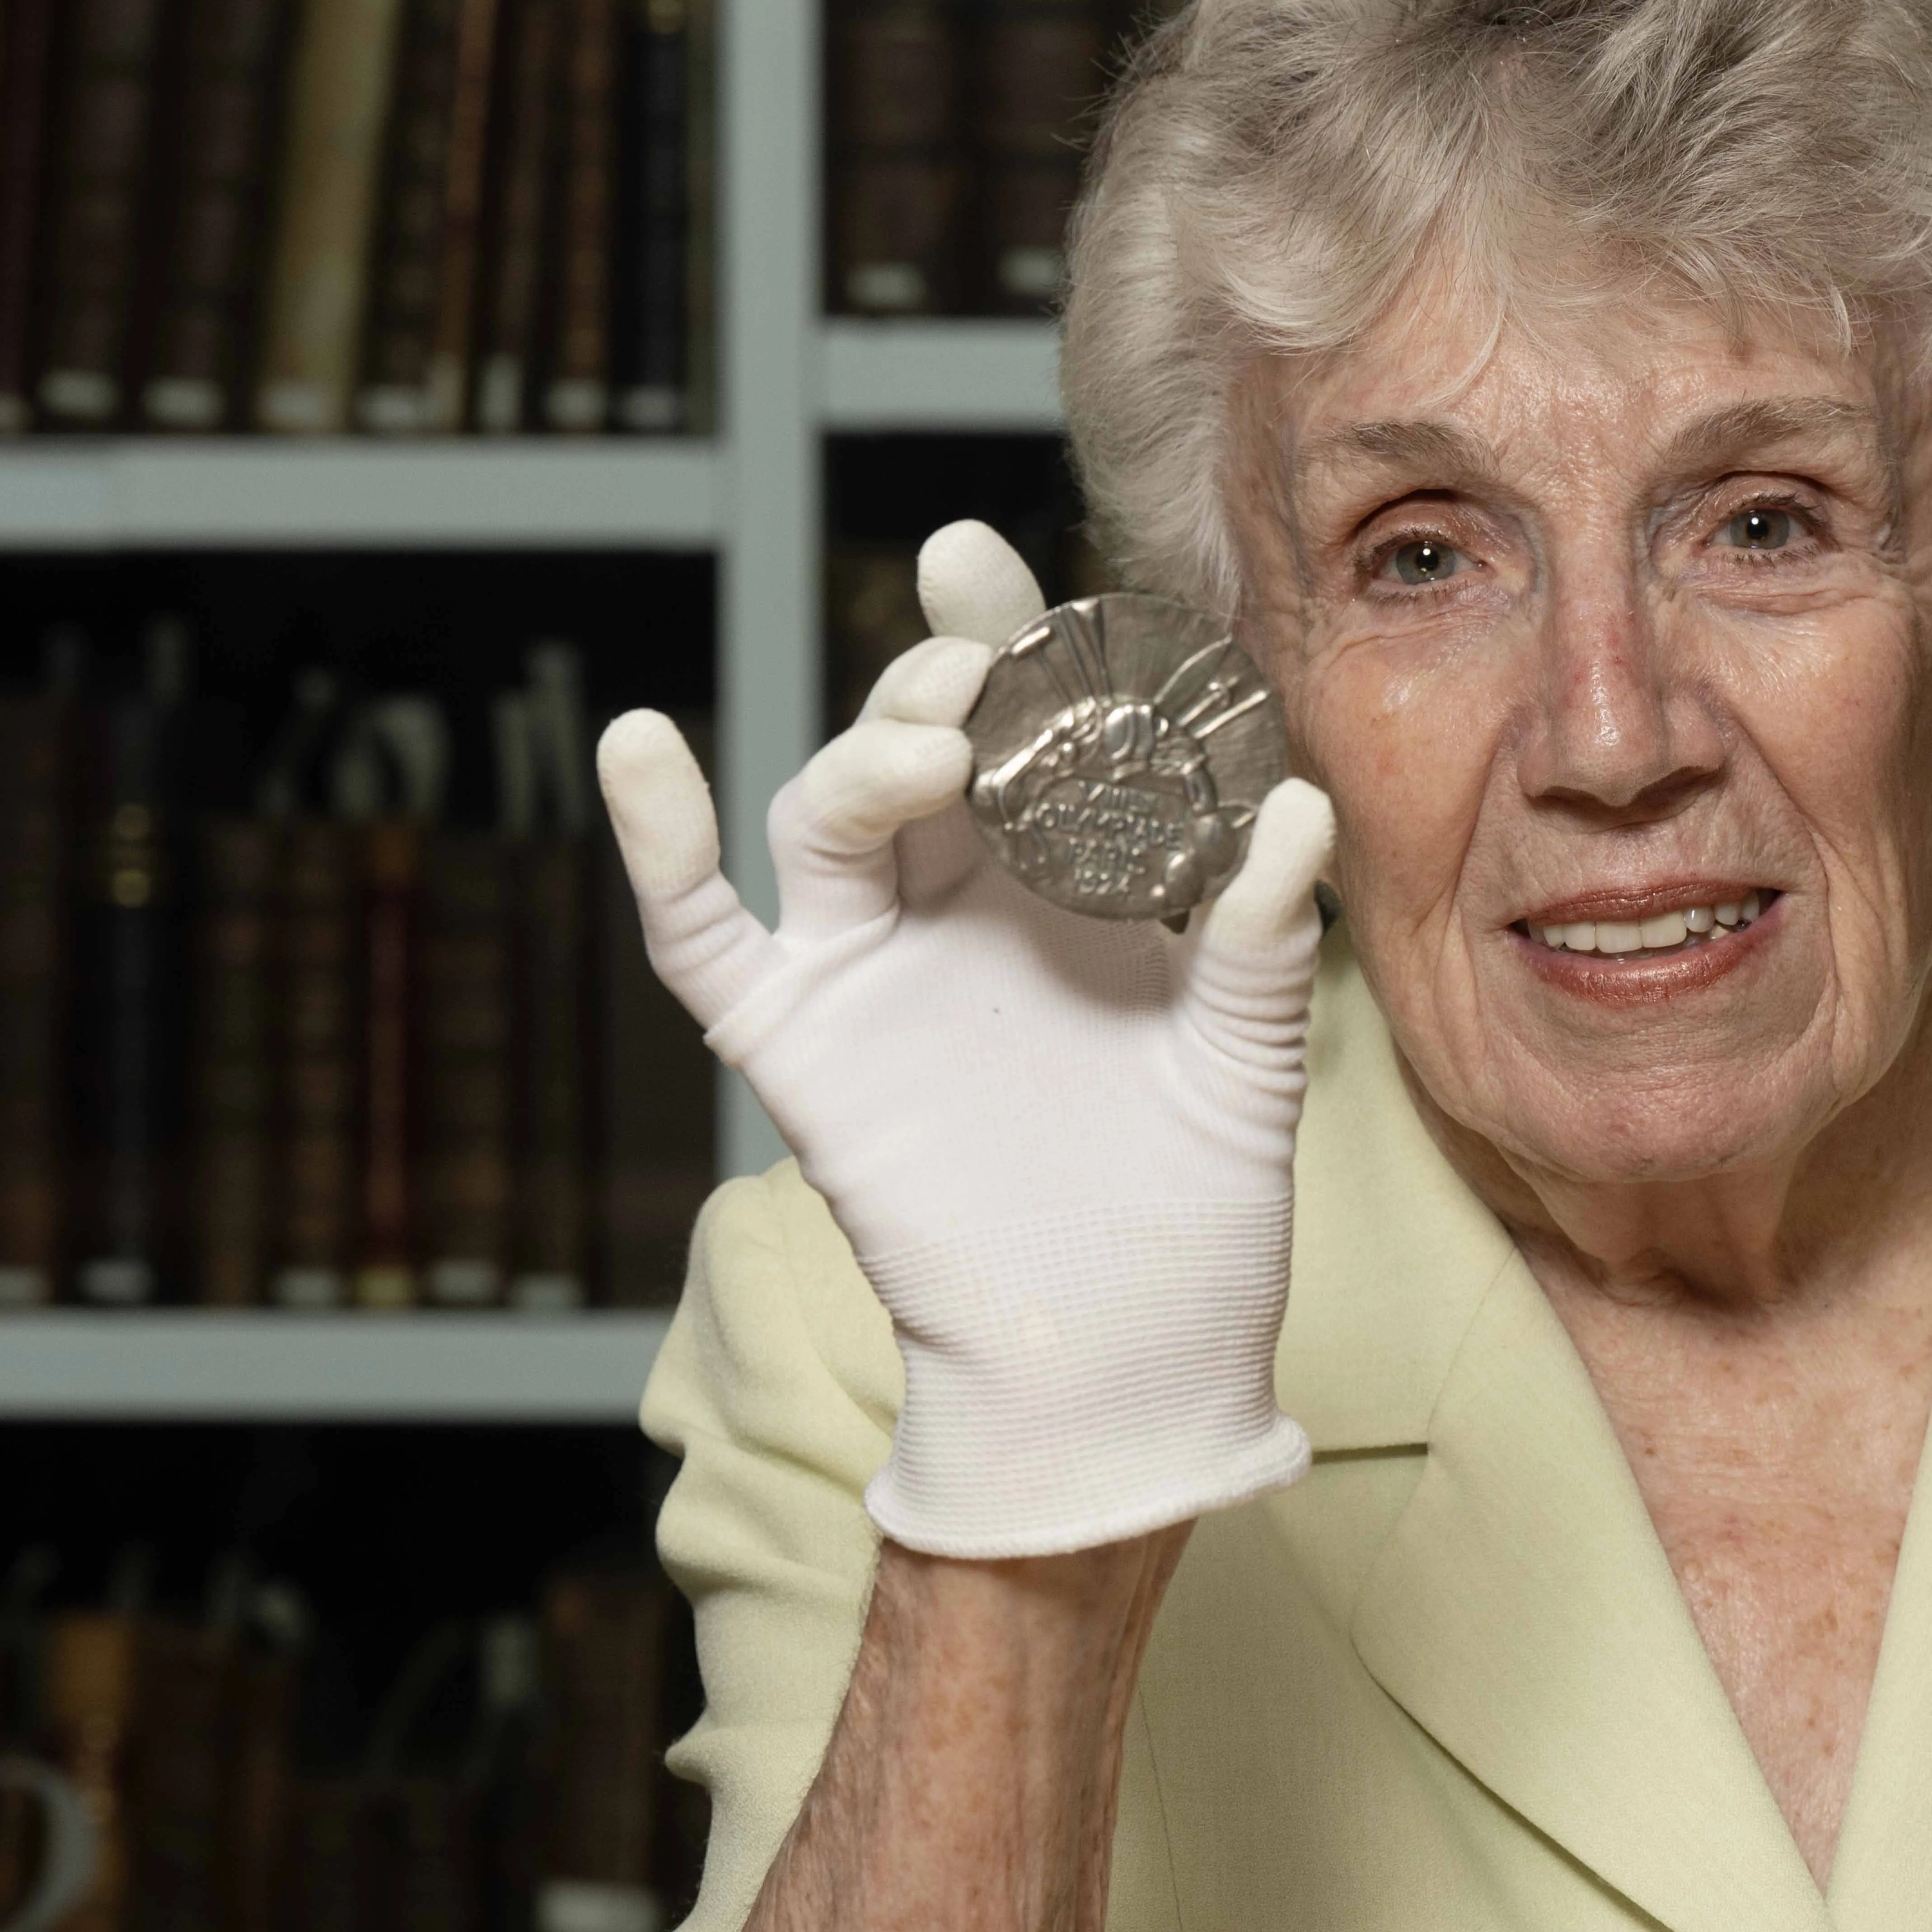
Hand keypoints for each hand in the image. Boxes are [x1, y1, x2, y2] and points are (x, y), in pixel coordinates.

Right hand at [601, 520, 1334, 1559]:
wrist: (1130, 1360)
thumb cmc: (1197, 1211)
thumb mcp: (1247, 1063)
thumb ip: (1255, 940)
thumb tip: (1292, 807)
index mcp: (1075, 880)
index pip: (1039, 726)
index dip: (1021, 639)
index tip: (1016, 571)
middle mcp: (966, 902)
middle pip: (928, 745)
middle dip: (947, 677)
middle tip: (989, 652)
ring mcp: (874, 969)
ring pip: (833, 815)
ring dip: (869, 758)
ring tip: (938, 746)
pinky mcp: (803, 1048)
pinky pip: (702, 935)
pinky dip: (657, 843)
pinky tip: (639, 745)